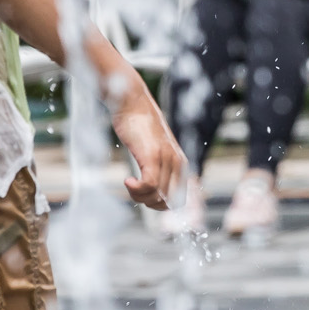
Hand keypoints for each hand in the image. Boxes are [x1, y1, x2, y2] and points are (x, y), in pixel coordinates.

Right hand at [111, 90, 184, 209]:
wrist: (132, 103)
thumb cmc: (138, 126)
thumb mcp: (153, 150)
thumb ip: (159, 167)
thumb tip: (152, 189)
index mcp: (180, 164)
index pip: (178, 201)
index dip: (160, 206)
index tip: (143, 197)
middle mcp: (177, 163)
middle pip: (168, 203)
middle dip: (149, 204)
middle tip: (134, 192)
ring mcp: (166, 159)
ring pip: (157, 196)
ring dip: (139, 197)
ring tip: (129, 185)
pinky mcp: (152, 156)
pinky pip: (149, 185)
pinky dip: (136, 190)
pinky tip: (127, 181)